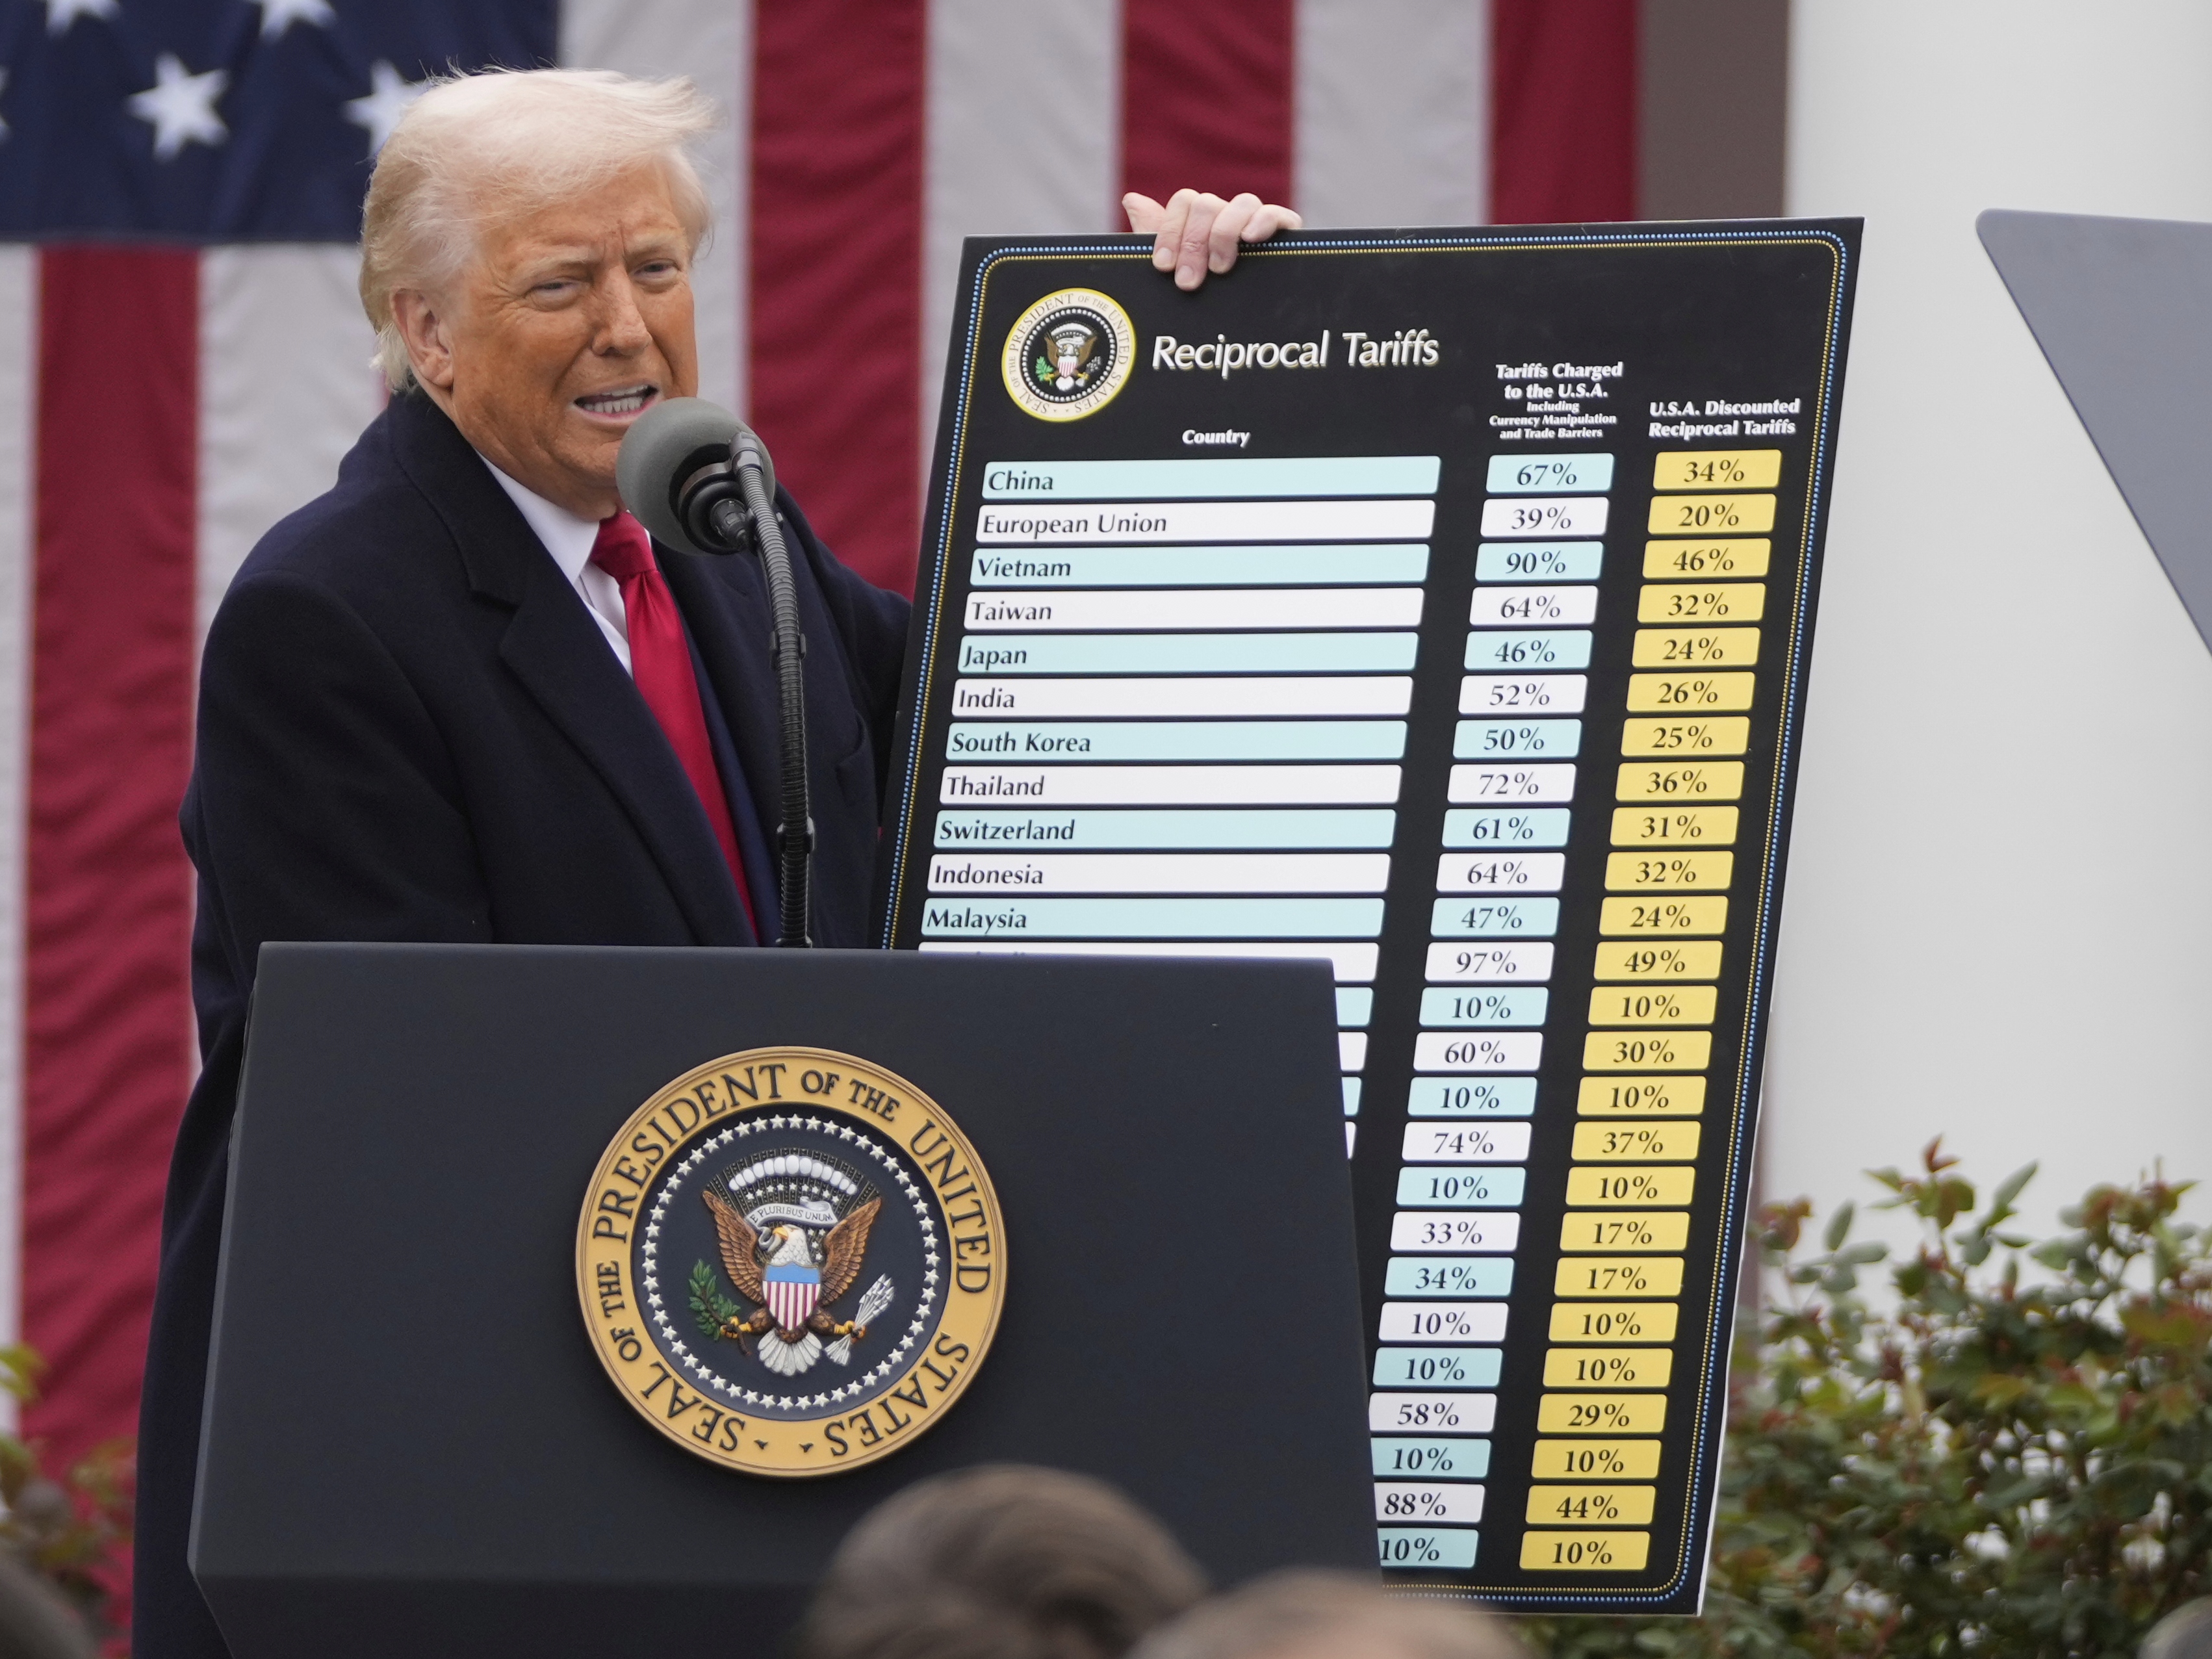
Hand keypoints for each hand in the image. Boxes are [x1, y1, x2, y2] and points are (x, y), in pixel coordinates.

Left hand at [1124, 189, 1302, 290]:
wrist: (1251, 328)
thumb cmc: (1208, 300)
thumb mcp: (1177, 272)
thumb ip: (1154, 238)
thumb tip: (1130, 200)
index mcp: (1202, 222)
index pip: (1184, 202)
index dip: (1170, 231)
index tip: (1163, 266)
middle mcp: (1227, 216)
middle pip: (1207, 203)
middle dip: (1192, 243)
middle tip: (1188, 282)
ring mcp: (1257, 223)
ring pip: (1241, 202)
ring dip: (1223, 233)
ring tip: (1220, 268)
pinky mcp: (1286, 235)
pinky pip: (1276, 213)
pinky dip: (1262, 221)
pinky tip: (1250, 238)